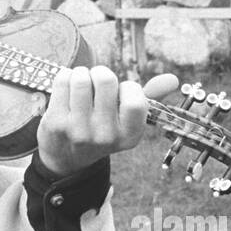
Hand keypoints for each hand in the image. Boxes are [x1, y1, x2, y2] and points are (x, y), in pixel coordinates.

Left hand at [36, 68, 178, 176]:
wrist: (67, 157)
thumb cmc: (102, 128)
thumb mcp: (128, 120)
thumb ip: (150, 97)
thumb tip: (173, 79)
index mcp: (129, 136)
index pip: (135, 99)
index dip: (127, 87)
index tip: (120, 93)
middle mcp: (105, 137)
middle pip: (106, 80)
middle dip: (101, 73)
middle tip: (96, 83)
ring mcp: (79, 131)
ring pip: (81, 78)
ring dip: (81, 73)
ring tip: (81, 84)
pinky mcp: (56, 123)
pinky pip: (62, 81)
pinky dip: (65, 77)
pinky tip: (67, 89)